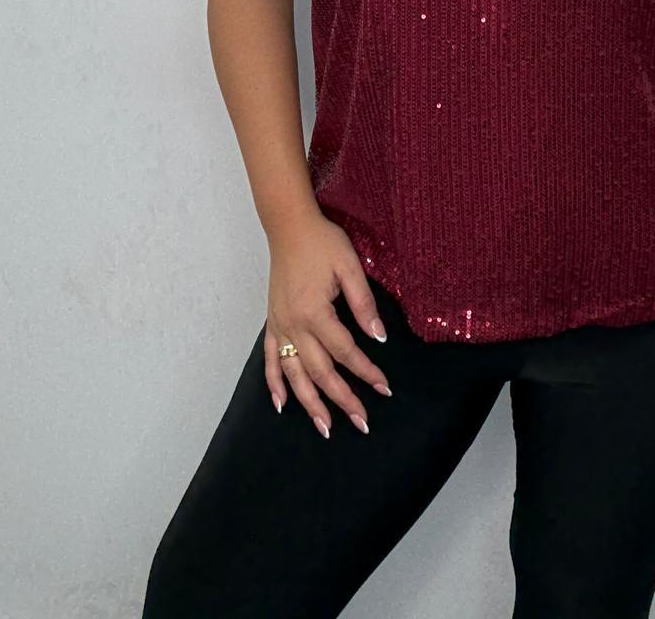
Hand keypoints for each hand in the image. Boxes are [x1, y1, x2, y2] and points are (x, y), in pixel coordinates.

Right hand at [263, 212, 393, 438]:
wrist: (289, 227)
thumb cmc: (323, 243)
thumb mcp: (350, 267)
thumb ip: (364, 303)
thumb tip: (379, 337)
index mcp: (315, 312)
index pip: (346, 351)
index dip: (366, 371)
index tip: (385, 388)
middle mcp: (294, 325)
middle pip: (321, 371)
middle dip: (342, 399)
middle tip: (362, 422)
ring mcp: (279, 326)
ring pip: (294, 374)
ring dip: (309, 403)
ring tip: (325, 427)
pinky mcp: (272, 322)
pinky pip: (269, 360)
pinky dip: (274, 383)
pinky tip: (282, 404)